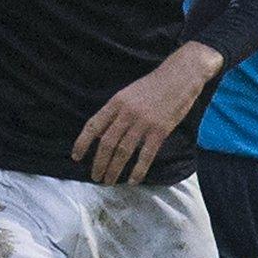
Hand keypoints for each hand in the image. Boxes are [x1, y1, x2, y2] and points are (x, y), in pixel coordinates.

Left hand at [72, 42, 222, 182]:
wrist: (181, 76)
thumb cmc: (155, 84)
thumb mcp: (129, 93)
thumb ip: (116, 111)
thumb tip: (103, 132)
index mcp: (116, 102)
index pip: (94, 125)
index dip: (82, 143)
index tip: (76, 157)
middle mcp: (127, 113)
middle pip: (107, 143)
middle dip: (99, 163)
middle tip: (96, 177)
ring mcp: (143, 122)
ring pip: (123, 151)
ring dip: (114, 169)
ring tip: (109, 181)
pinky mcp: (160, 130)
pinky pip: (146, 155)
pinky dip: (138, 170)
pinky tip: (133, 180)